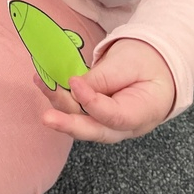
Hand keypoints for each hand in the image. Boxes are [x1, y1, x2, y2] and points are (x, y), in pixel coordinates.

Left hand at [39, 38, 174, 142]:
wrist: (152, 67)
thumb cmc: (145, 64)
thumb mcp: (130, 63)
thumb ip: (106, 77)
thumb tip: (76, 86)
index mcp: (143, 113)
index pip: (116, 117)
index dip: (93, 103)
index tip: (74, 82)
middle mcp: (123, 126)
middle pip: (95, 130)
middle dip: (69, 125)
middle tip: (47, 118)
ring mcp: (106, 123)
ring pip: (80, 121)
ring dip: (58, 103)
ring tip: (41, 82)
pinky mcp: (93, 115)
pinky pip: (75, 111)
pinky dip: (58, 97)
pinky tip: (43, 81)